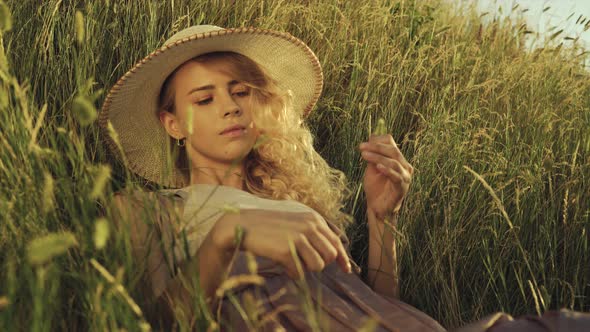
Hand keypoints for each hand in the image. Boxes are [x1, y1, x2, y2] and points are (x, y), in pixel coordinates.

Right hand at [211, 209, 351, 278]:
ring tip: (292, 262)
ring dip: (306, 268)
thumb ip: (313, 234)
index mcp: (314, 219)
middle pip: (330, 256)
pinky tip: (283, 266)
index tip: (346, 270)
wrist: (242, 225)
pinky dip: (293, 273)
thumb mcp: (295, 223)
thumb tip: (333, 257)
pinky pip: (300, 272)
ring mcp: (298, 238)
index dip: (342, 258)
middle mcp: (309, 226)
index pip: (336, 242)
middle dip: (320, 263)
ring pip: (318, 266)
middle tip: (304, 262)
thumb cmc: (269, 227)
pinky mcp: (287, 250)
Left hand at [359, 134, 413, 220]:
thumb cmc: (375, 188)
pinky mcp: (402, 188)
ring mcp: (405, 177)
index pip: (392, 144)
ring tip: (364, 156)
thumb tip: (370, 138)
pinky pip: (396, 176)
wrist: (377, 207)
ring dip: (378, 157)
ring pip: (394, 162)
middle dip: (376, 147)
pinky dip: (387, 170)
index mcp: (398, 160)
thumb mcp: (372, 168)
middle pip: (393, 151)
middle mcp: (405, 167)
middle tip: (362, 147)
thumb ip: (373, 156)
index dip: (378, 141)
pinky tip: (377, 167)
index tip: (363, 144)